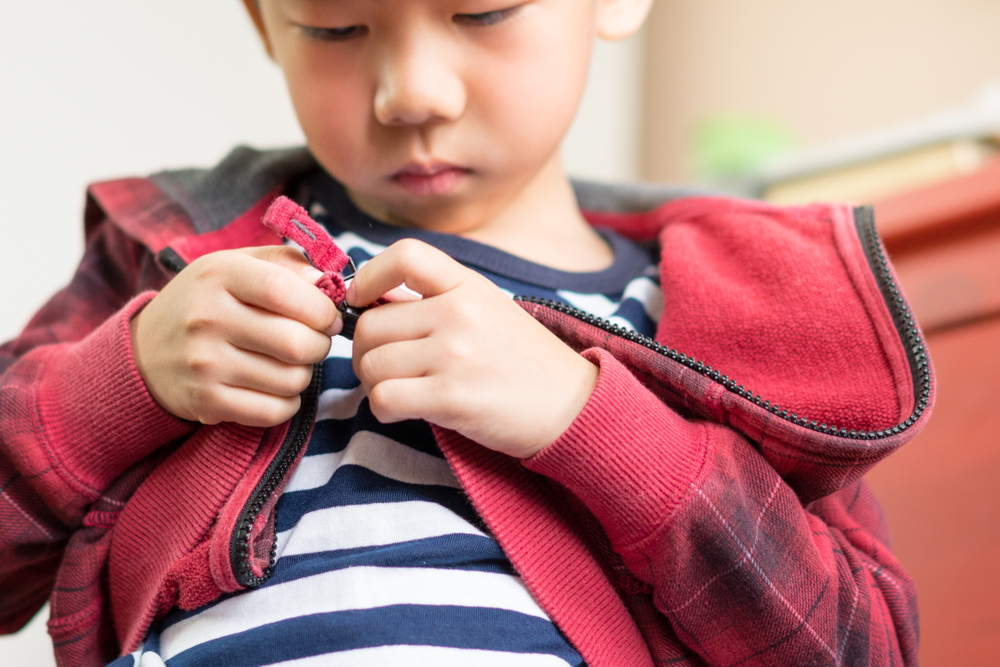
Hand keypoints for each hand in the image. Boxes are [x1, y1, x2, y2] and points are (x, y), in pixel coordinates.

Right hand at [130, 246, 341, 426]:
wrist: (145, 351)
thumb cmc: (208, 301)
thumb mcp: (236, 266)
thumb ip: (286, 263)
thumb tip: (332, 281)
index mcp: (219, 275)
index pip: (283, 290)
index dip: (320, 307)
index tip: (329, 315)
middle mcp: (207, 318)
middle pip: (296, 342)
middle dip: (320, 344)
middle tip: (314, 341)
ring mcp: (205, 363)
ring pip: (291, 379)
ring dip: (304, 373)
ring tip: (290, 362)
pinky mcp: (206, 401)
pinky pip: (274, 411)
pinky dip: (288, 402)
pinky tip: (276, 387)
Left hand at [349, 239, 598, 458]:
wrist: (571, 406)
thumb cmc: (522, 360)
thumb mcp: (486, 310)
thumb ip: (435, 300)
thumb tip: (369, 301)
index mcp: (468, 285)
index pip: (404, 255)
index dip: (368, 276)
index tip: (362, 300)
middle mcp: (459, 313)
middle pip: (371, 324)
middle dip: (367, 350)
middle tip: (388, 367)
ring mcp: (455, 355)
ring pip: (371, 364)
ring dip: (375, 383)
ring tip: (402, 390)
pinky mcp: (451, 398)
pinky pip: (384, 399)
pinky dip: (384, 408)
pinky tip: (405, 410)